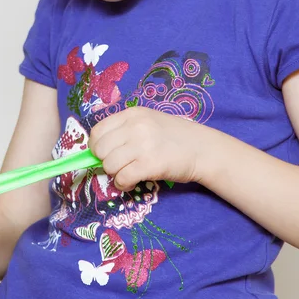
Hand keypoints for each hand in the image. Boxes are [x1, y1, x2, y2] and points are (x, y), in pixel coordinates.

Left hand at [88, 106, 208, 191]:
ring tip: (129, 173)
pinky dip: (124, 184)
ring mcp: (142, 145)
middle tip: (120, 165)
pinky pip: (122, 178)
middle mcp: (135, 127)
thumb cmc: (174, 137)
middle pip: (100, 150)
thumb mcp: (148, 122)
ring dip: (115, 174)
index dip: (95, 147)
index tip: (104, 154)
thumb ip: (124, 130)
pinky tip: (133, 182)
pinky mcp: (150, 165)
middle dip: (105, 161)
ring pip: (109, 165)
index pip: (97, 131)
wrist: (203, 149)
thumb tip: (97, 151)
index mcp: (132, 114)